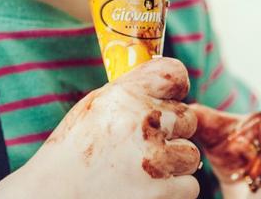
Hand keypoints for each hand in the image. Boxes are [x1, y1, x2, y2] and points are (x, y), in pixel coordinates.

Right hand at [0, 57, 202, 198]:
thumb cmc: (70, 155)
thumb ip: (128, 94)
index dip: (175, 87)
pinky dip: (171, 192)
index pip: (173, 74)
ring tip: (139, 172)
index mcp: (123, 96)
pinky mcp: (163, 194)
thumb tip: (164, 84)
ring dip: (172, 165)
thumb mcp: (92, 110)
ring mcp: (155, 160)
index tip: (170, 98)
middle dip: (171, 132)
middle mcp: (142, 123)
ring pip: (190, 155)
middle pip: (187, 118)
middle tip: (143, 146)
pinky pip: (189, 186)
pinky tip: (143, 190)